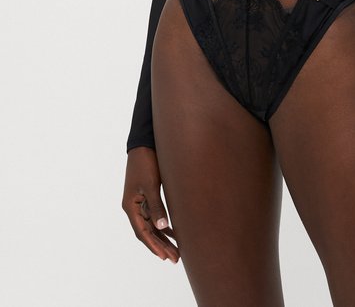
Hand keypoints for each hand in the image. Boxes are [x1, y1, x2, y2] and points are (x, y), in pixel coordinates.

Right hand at [122, 146, 179, 262]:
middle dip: (160, 246)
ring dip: (162, 238)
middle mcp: (133, 207)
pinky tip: (173, 232)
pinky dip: (163, 225)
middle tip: (175, 258)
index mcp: (130, 206)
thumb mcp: (151, 185)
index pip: (142, 232)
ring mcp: (140, 202)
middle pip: (147, 232)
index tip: (164, 257)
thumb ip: (156, 206)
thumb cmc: (146, 162)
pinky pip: (155, 216)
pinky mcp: (147, 196)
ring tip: (176, 251)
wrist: (144, 144)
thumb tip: (161, 227)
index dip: (153, 245)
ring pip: (152, 226)